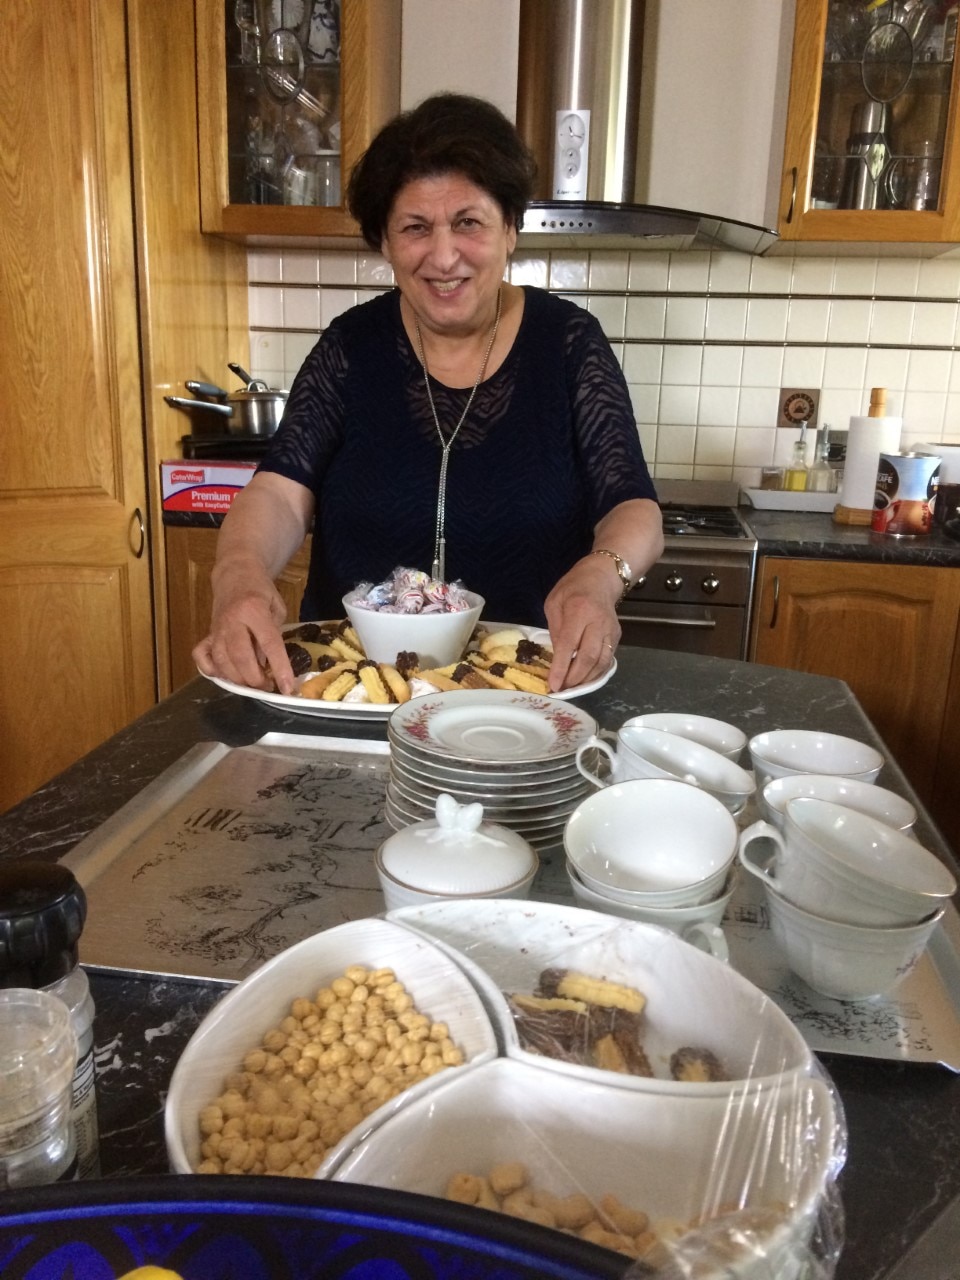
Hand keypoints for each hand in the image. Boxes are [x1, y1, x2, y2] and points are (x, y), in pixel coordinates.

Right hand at [192, 561, 293, 692]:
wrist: (235, 574)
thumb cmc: (261, 592)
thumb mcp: (276, 607)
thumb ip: (275, 634)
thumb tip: (271, 666)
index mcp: (254, 610)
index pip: (269, 644)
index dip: (280, 668)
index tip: (287, 688)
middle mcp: (232, 620)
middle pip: (241, 657)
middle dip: (256, 679)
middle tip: (268, 686)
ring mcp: (216, 628)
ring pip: (222, 661)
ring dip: (238, 679)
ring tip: (253, 684)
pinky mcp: (207, 633)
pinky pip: (202, 657)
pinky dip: (212, 671)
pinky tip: (227, 675)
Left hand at [543, 557, 621, 691]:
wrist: (601, 578)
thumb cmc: (572, 589)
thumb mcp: (554, 603)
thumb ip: (555, 629)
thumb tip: (557, 657)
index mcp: (579, 611)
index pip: (569, 645)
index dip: (561, 668)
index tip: (553, 685)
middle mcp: (598, 622)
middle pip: (589, 658)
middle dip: (574, 678)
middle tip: (561, 690)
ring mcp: (611, 631)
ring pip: (601, 662)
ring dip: (586, 679)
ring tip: (571, 688)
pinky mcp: (617, 637)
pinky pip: (607, 660)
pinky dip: (596, 673)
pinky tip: (584, 680)